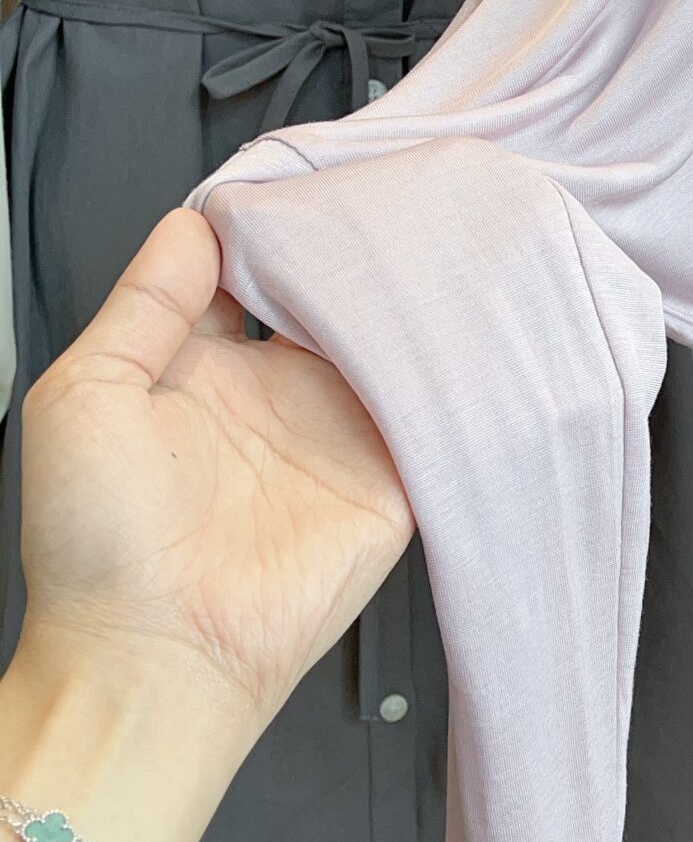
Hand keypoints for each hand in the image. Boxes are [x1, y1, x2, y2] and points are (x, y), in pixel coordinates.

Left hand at [15, 208, 413, 745]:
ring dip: (409, 301)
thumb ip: (146, 303)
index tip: (298, 186)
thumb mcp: (85, 391)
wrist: (155, 655)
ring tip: (430, 241)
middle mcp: (276, 398)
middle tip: (381, 199)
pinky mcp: (394, 483)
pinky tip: (458, 323)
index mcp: (199, 371)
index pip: (251, 276)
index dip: (272, 228)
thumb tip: (197, 224)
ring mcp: (339, 438)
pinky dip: (452, 371)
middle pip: (331, 299)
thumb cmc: (95, 542)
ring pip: (391, 345)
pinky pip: (435, 414)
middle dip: (355, 251)